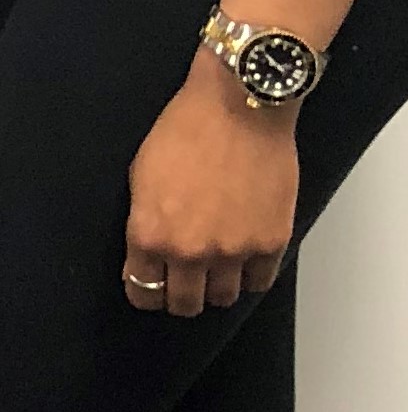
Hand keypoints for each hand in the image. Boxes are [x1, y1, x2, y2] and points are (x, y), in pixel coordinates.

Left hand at [124, 56, 299, 315]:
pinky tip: (243, 260)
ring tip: (215, 269)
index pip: (143, 291)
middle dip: (180, 296)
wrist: (238, 107)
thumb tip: (149, 251)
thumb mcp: (141, 175)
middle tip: (184, 282)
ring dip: (216, 287)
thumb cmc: (186, 130)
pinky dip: (250, 276)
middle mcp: (190, 251)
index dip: (146, 292)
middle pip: (184, 303)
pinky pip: (259, 282)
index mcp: (150, 234)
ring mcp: (233, 251)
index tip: (151, 286)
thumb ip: (145, 222)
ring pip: (223, 298)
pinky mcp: (270, 243)